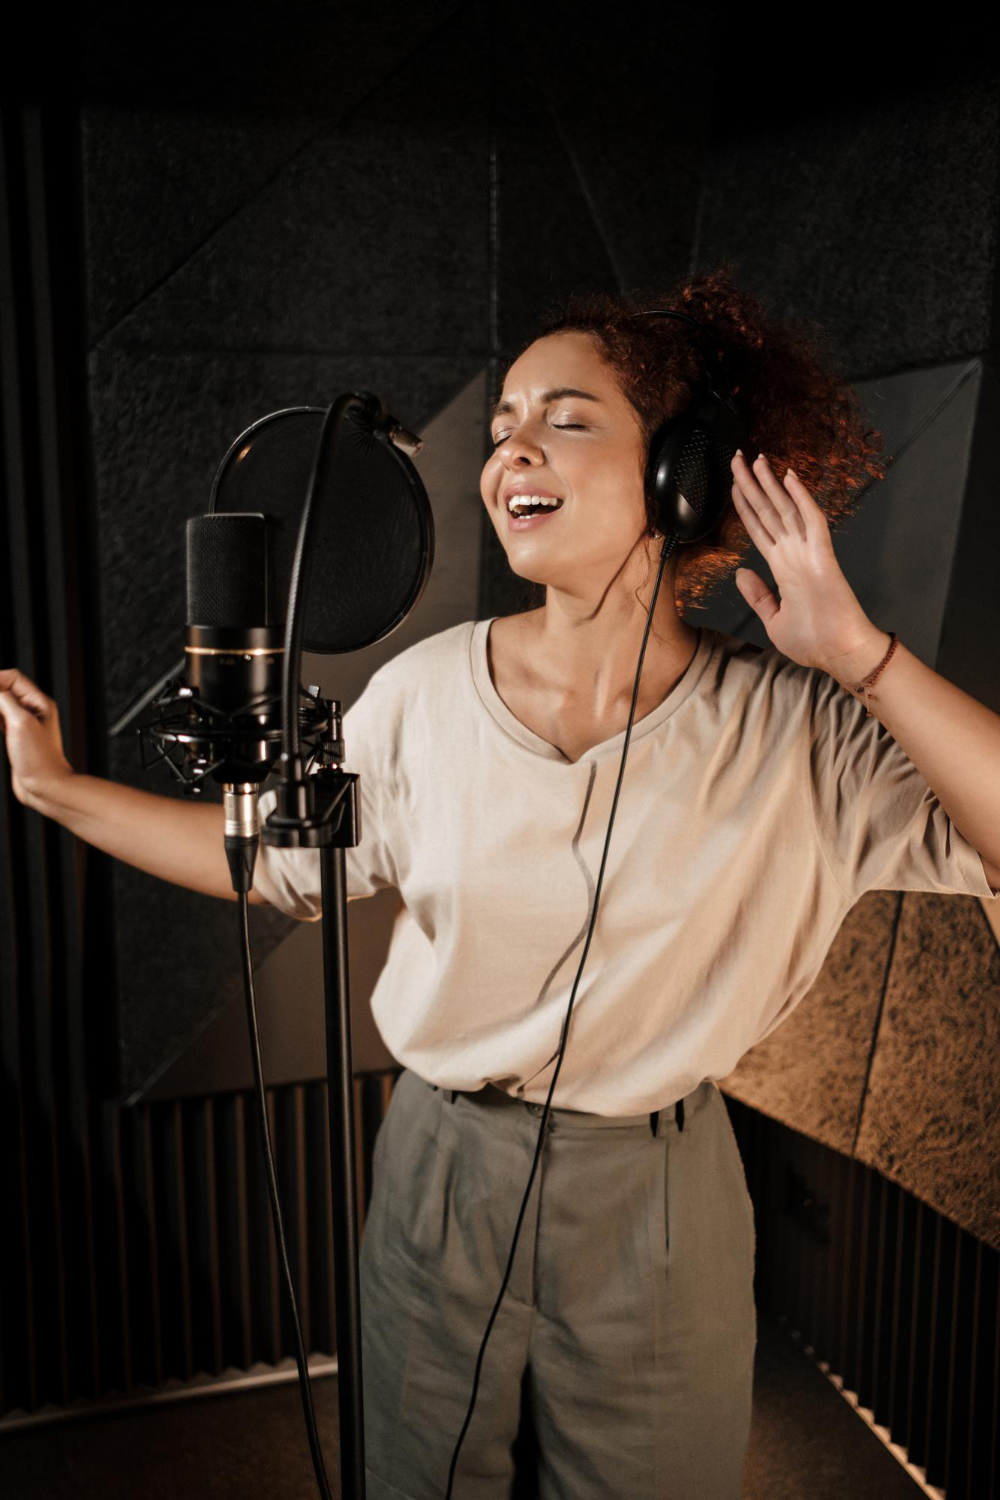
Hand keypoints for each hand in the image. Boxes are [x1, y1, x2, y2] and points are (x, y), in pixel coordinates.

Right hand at [0, 667, 74, 807]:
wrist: (46, 787)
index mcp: (39, 703)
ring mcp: (26, 725)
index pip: (13, 678)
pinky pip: (1, 720)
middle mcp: (34, 711)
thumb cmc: (39, 758)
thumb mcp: (20, 723)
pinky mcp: (18, 738)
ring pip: (2, 706)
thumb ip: (4, 701)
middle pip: (6, 690)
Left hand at [729, 451, 883, 677]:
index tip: (734, 484)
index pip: (759, 527)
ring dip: (769, 483)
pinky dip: (801, 497)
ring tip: (754, 459)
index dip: (745, 505)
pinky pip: (811, 519)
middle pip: (767, 511)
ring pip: (785, 508)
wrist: (838, 654)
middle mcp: (793, 554)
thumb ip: (757, 595)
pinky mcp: (822, 555)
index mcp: (782, 568)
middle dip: (750, 484)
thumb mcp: (772, 619)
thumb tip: (740, 573)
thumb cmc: (814, 641)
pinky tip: (789, 477)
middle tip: (737, 458)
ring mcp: (807, 552)